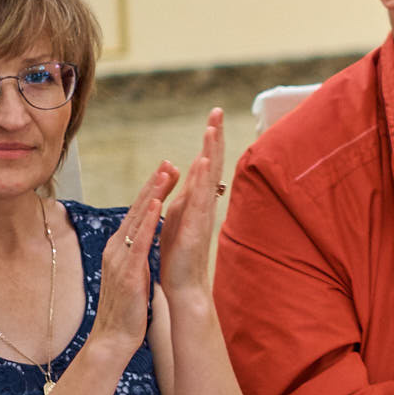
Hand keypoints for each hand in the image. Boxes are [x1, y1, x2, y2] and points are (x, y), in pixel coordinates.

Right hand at [89, 162, 178, 357]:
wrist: (114, 338)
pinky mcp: (128, 273)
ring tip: (164, 174)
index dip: (151, 191)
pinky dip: (147, 223)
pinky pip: (138, 243)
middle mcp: (116, 249)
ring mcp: (120, 260)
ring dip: (150, 196)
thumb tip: (143, 238)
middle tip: (168, 162)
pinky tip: (156, 207)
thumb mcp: (133, 272)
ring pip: (136, 221)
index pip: (137, 213)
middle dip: (152, 185)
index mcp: (120, 248)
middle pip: (136, 210)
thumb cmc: (127, 306)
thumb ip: (136, 253)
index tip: (166, 170)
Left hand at [157, 109, 224, 303]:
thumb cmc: (178, 253)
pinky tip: (204, 162)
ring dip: (211, 151)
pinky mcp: (195, 227)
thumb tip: (183, 171)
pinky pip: (201, 199)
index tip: (213, 116)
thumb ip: (183, 193)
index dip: (210, 140)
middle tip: (217, 111)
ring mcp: (201, 214)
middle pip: (212, 163)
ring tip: (212, 128)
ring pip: (209, 177)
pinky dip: (203, 180)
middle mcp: (203, 203)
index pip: (205, 163)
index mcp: (196, 199)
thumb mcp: (176, 215)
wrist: (183, 283)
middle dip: (214, 137)